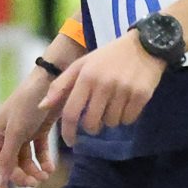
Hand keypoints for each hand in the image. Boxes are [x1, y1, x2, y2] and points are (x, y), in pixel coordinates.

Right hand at [0, 76, 55, 187]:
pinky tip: (50, 168)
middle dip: (21, 176)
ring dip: (33, 171)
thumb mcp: (16, 132)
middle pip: (9, 166)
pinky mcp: (38, 131)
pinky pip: (38, 152)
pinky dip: (44, 161)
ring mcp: (22, 134)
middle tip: (34, 182)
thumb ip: (7, 158)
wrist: (52, 81)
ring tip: (44, 175)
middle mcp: (5, 135)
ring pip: (25, 161)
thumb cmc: (29, 103)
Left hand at [40, 31, 167, 146]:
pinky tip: (126, 104)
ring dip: (110, 120)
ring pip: (111, 123)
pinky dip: (125, 117)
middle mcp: (103, 83)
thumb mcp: (82, 65)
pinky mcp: (141, 95)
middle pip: (91, 123)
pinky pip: (128, 120)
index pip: (71, 112)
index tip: (70, 142)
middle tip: (95, 121)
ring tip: (113, 105)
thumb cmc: (108, 57)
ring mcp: (123, 89)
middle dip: (91, 127)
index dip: (67, 131)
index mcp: (86, 76)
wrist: (145, 45)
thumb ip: (60, 85)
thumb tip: (42, 106)